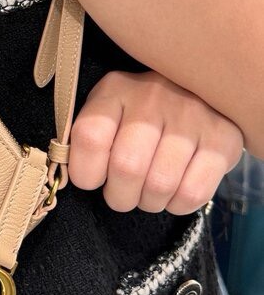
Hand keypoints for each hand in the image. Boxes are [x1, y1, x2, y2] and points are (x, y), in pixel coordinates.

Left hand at [68, 70, 243, 213]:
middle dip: (119, 196)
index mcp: (115, 90)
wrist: (202, 95)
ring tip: (149, 192)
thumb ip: (88, 139)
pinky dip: (177, 205)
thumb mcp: (108, 112)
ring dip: (149, 202)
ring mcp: (192, 116)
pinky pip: (192, 193)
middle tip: (123, 194)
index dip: (85, 171)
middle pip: (126, 167)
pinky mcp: (223, 139)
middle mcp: (153, 97)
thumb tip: (72, 176)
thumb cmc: (142, 114)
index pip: (89, 137)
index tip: (92, 179)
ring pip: (159, 185)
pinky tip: (174, 191)